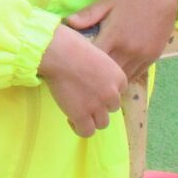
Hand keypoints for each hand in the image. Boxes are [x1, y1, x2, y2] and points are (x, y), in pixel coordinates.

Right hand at [38, 23, 127, 137]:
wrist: (58, 53)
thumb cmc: (72, 45)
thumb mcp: (96, 53)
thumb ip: (100, 68)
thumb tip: (92, 75)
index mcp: (118, 76)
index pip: (119, 92)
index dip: (106, 92)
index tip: (93, 88)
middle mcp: (112, 93)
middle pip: (112, 108)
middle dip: (100, 105)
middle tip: (84, 98)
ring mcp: (98, 106)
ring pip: (102, 123)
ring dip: (91, 118)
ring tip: (78, 110)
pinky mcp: (82, 115)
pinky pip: (86, 132)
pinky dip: (79, 128)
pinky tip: (70, 118)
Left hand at [65, 0, 177, 84]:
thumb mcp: (108, 1)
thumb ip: (88, 14)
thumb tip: (68, 23)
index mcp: (114, 36)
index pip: (94, 59)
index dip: (82, 64)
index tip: (73, 64)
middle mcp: (128, 50)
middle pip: (107, 74)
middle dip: (95, 76)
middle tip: (83, 76)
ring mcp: (141, 57)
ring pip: (122, 78)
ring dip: (110, 80)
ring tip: (98, 80)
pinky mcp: (152, 59)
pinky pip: (135, 75)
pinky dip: (124, 77)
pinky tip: (115, 76)